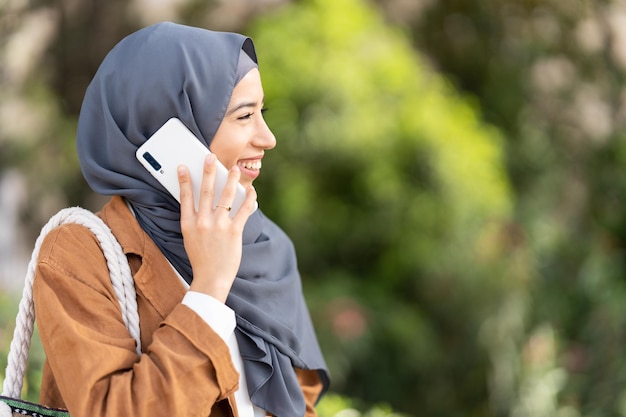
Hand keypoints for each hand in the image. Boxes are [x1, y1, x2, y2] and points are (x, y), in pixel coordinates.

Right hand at [177, 154, 256, 301]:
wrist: (211, 279)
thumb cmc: (202, 258)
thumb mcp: (190, 238)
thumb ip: (195, 220)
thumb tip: (204, 202)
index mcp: (188, 224)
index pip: (185, 197)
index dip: (184, 181)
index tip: (183, 167)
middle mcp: (202, 223)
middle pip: (206, 191)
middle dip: (208, 172)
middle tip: (211, 157)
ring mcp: (218, 226)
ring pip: (225, 197)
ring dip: (231, 180)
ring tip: (235, 169)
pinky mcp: (234, 232)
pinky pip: (243, 210)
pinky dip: (248, 199)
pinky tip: (250, 191)